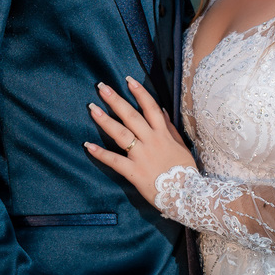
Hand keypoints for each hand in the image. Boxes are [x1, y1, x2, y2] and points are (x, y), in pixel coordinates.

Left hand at [85, 77, 196, 204]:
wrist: (187, 195)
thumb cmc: (185, 171)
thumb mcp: (181, 146)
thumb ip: (170, 128)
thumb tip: (162, 110)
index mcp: (163, 134)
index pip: (150, 107)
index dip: (140, 92)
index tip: (128, 80)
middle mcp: (151, 141)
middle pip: (131, 116)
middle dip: (116, 100)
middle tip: (102, 87)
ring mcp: (141, 156)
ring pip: (121, 134)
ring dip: (105, 120)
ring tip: (92, 108)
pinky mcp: (133, 172)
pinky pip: (114, 160)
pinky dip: (100, 153)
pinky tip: (87, 145)